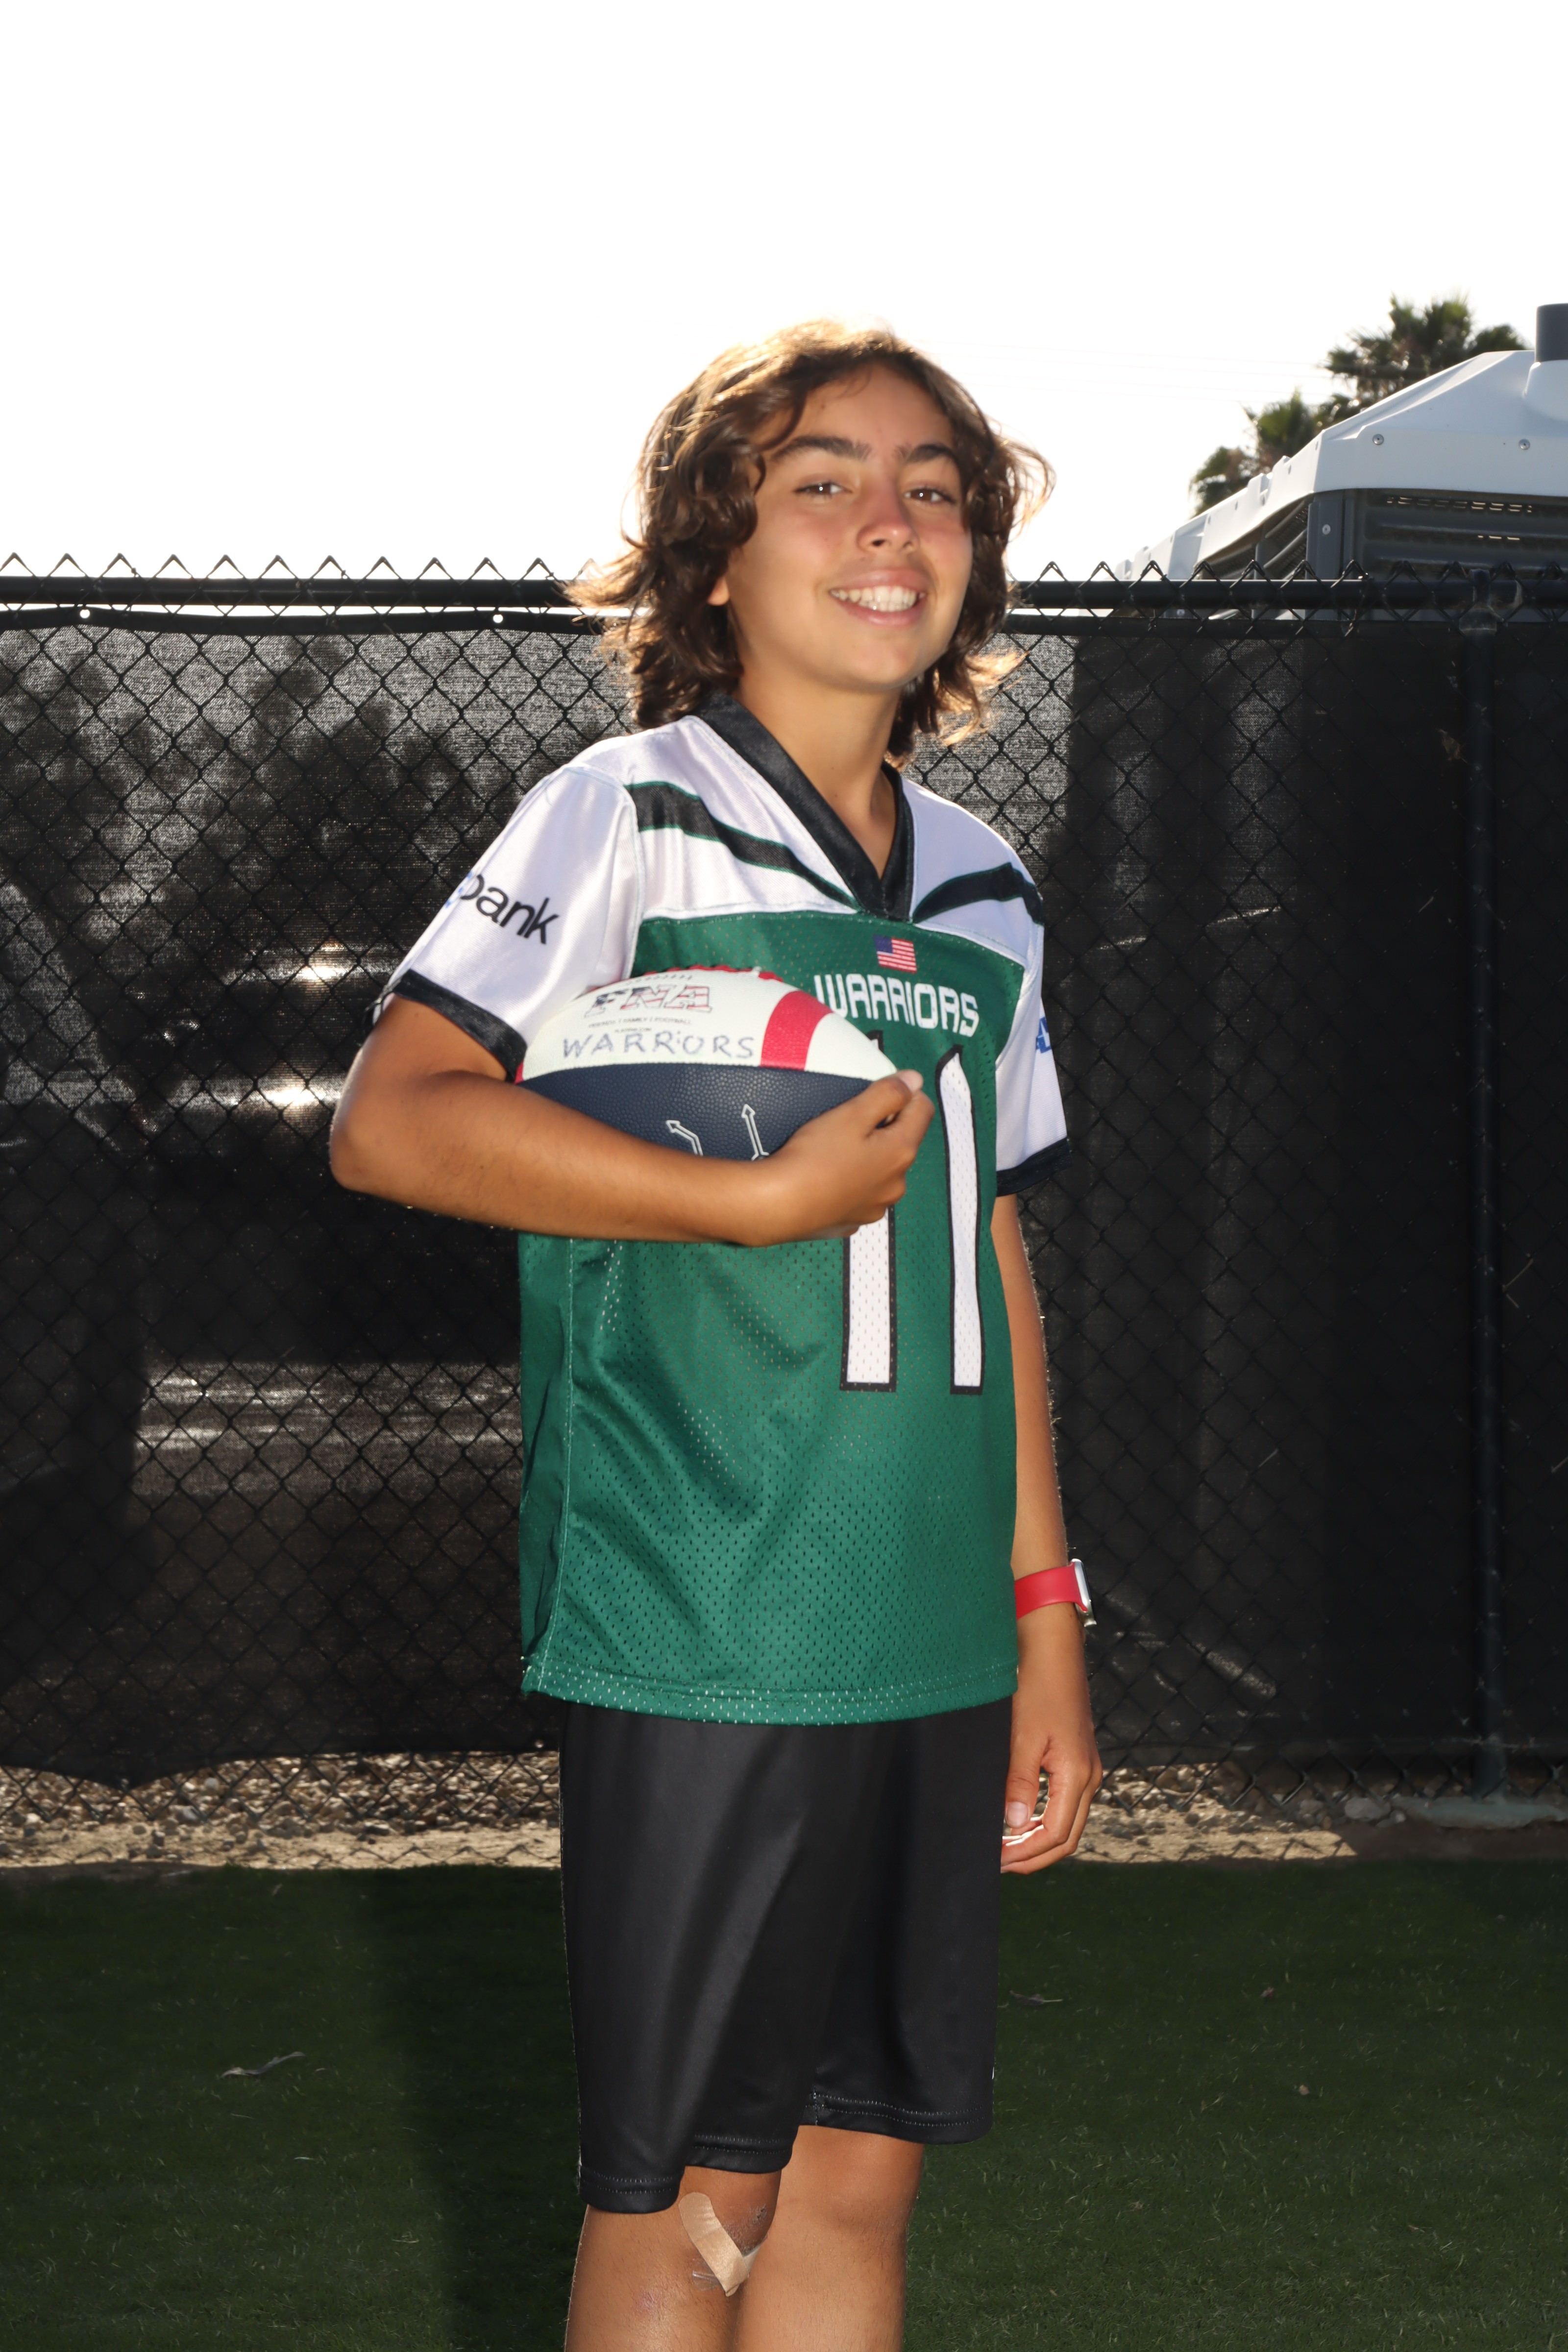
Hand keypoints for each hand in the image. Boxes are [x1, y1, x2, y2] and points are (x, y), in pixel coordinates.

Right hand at [736, 1072, 933, 1245]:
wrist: (778, 1206)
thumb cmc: (815, 1156)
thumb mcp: (852, 1115)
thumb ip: (888, 1094)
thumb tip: (915, 1080)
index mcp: (901, 1153)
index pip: (922, 1111)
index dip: (905, 1094)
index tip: (877, 1092)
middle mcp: (897, 1184)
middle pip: (901, 1142)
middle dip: (884, 1128)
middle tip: (849, 1122)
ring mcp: (876, 1208)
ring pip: (881, 1171)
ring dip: (869, 1158)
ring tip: (835, 1152)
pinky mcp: (853, 1222)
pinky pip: (860, 1195)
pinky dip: (851, 1183)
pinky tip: (827, 1179)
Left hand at [1000, 1603, 1101, 1874]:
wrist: (1051, 1648)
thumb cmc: (1036, 1685)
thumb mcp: (1021, 1735)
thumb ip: (1019, 1782)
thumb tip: (1013, 1825)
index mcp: (1077, 1773)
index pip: (1055, 1834)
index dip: (1025, 1854)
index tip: (996, 1861)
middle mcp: (1088, 1775)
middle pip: (1066, 1837)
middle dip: (1033, 1856)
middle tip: (999, 1862)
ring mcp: (1085, 1767)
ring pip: (1067, 1823)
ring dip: (1038, 1840)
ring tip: (1006, 1847)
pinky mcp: (1076, 1759)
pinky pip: (1065, 1803)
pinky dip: (1043, 1820)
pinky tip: (1020, 1819)